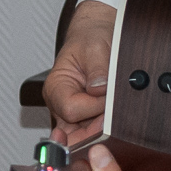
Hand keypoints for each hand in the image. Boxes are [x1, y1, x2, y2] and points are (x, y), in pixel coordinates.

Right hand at [44, 0, 115, 145]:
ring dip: (102, 128)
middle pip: (76, 130)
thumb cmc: (91, 38)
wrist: (97, 35)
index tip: (109, 98)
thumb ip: (98, 69)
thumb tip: (100, 89)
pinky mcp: (84, 116)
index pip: (71, 110)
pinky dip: (104, 128)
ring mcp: (72, 112)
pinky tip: (112, 117)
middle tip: (115, 112)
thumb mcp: (96, 47)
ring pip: (85, 136)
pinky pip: (92, 132)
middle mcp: (60, 103)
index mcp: (56, 87)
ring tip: (113, 110)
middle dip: (98, 126)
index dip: (94, 107)